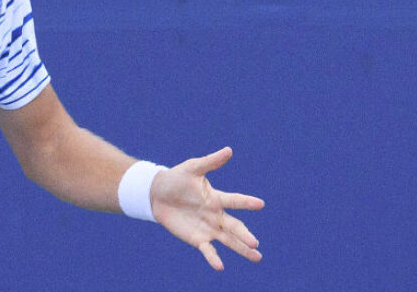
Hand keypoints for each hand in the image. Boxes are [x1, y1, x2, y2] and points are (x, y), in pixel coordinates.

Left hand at [151, 147, 264, 269]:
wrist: (157, 194)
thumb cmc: (177, 178)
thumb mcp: (192, 168)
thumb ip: (210, 162)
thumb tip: (229, 150)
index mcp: (216, 198)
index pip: (234, 200)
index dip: (246, 202)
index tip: (260, 203)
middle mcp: (216, 215)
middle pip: (234, 226)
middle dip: (245, 235)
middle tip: (255, 243)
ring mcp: (208, 228)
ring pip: (228, 240)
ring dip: (241, 249)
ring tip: (257, 257)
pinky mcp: (197, 238)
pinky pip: (208, 249)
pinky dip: (214, 258)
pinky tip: (220, 266)